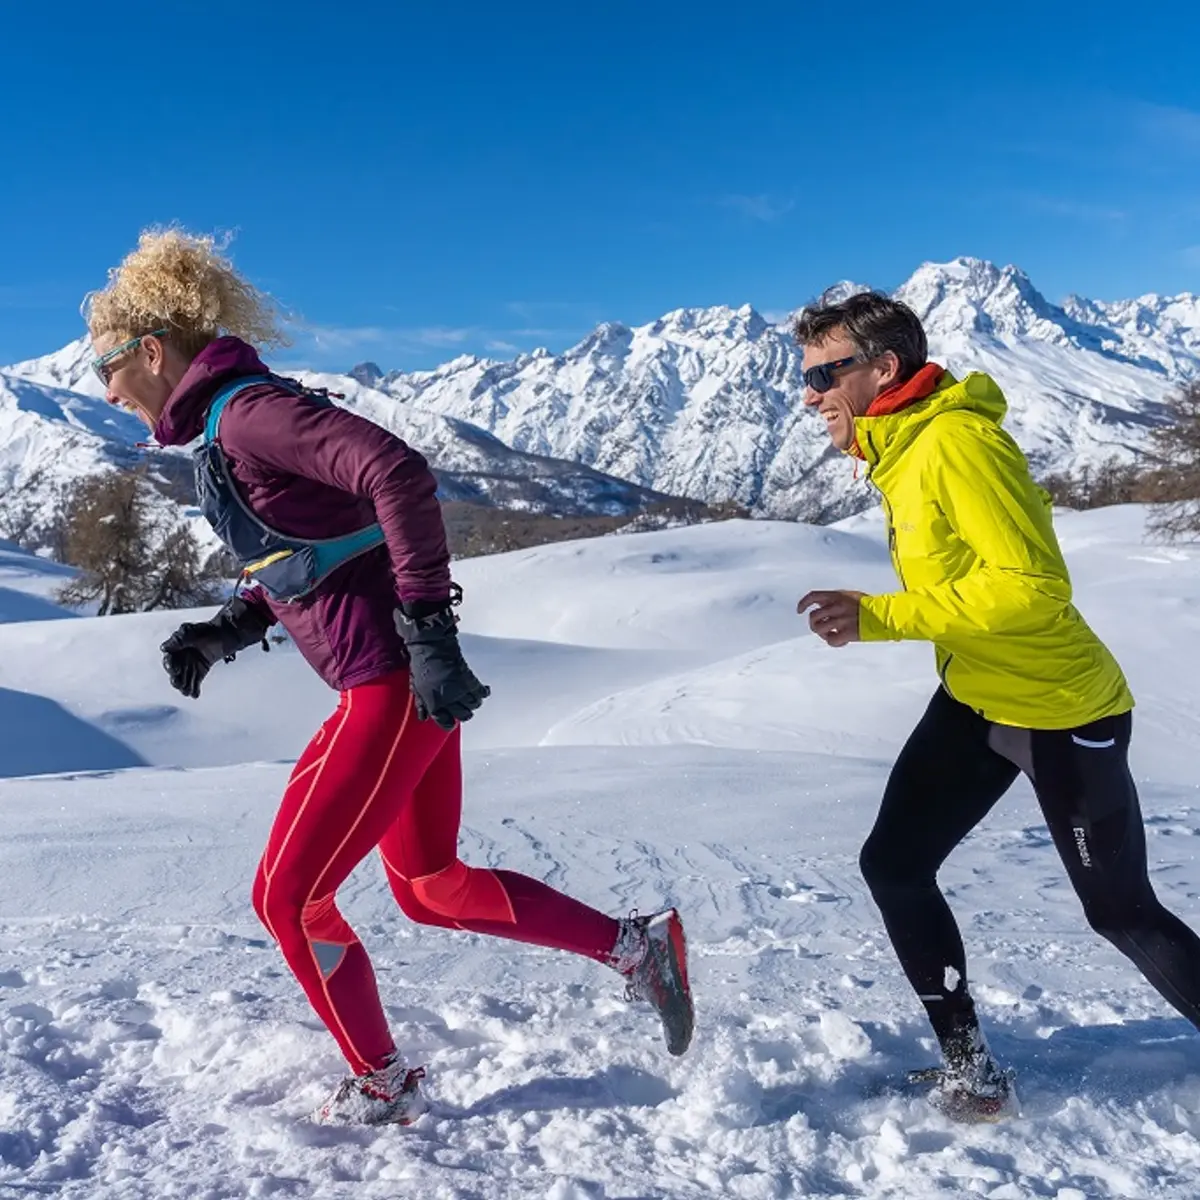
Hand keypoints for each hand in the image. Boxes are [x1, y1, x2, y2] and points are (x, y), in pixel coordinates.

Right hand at [160, 623, 228, 697]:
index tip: (175, 670)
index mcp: (176, 648)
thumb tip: (164, 648)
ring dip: (184, 686)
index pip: (169, 659)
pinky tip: (195, 695)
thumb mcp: (191, 632)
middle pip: (175, 672)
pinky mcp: (200, 672)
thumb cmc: (207, 630)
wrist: (226, 634)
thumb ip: (178, 640)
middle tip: (177, 684)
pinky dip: (195, 689)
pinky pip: (195, 682)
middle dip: (176, 679)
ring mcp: (190, 666)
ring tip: (186, 692)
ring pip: (185, 679)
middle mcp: (181, 658)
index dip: (170, 665)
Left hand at [394, 604, 490, 729]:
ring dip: (473, 704)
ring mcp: (460, 689)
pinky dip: (484, 693)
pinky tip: (484, 691)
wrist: (431, 646)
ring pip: (473, 705)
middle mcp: (448, 699)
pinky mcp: (468, 679)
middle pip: (463, 715)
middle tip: (462, 709)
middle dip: (463, 714)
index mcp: (433, 702)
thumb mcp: (417, 687)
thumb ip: (421, 704)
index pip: (445, 722)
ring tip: (471, 699)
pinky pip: (480, 692)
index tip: (450, 722)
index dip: (448, 723)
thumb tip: (423, 717)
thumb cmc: (420, 665)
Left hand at [797, 589, 865, 647]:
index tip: (799, 611)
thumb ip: (835, 599)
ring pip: (819, 629)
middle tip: (822, 629)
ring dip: (823, 634)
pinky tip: (842, 641)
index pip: (813, 596)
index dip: (803, 603)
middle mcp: (837, 606)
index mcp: (837, 595)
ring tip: (832, 635)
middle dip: (814, 625)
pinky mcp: (848, 632)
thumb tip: (820, 606)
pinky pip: (831, 641)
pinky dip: (834, 642)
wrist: (886, 615)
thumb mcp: (851, 596)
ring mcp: (842, 619)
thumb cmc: (869, 607)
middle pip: (813, 617)